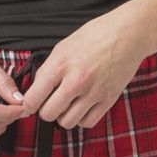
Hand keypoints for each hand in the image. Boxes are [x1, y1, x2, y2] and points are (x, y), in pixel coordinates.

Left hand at [19, 4, 152, 129]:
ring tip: (67, 105)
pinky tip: (82, 108)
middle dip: (46, 111)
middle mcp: (76, 80)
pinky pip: (87, 123)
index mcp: (60, 64)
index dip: (28, 105)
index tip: (31, 104)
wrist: (127, 34)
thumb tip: (37, 90)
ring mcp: (93, 92)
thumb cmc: (95, 36)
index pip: (33, 98)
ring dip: (64, 117)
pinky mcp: (108, 100)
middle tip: (50, 103)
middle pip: (48, 114)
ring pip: (67, 122)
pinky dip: (81, 119)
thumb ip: (49, 69)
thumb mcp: (63, 47)